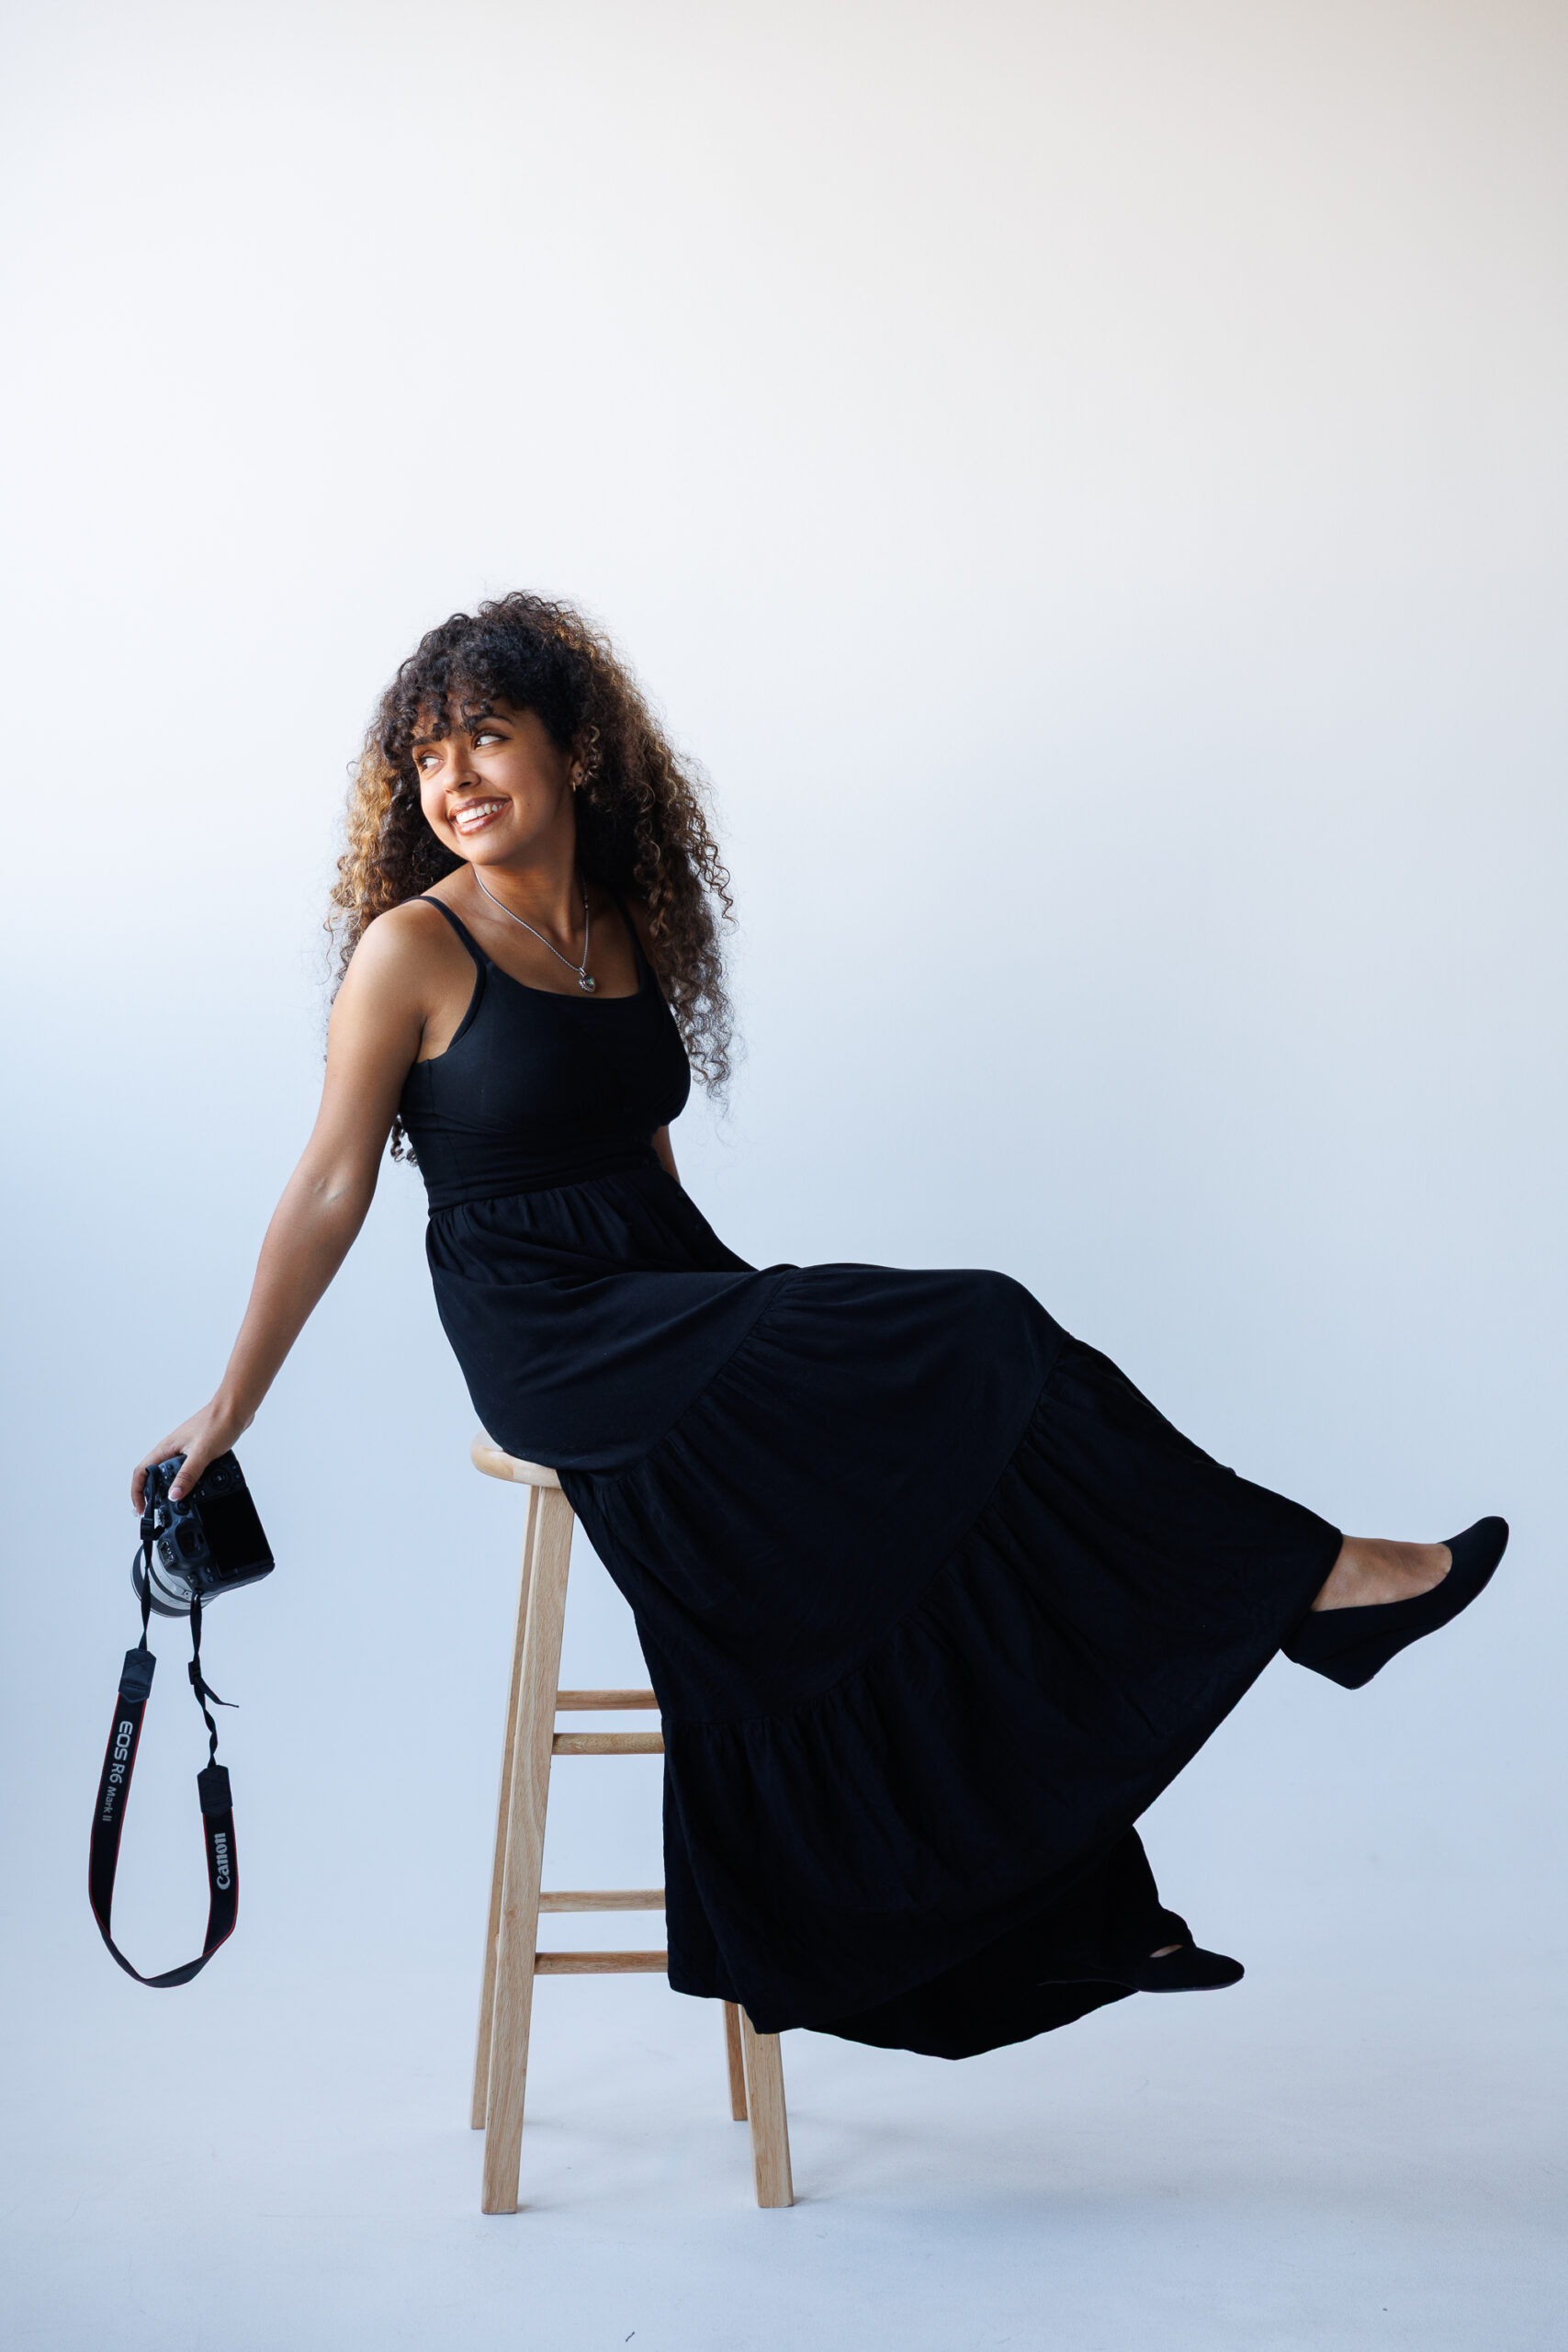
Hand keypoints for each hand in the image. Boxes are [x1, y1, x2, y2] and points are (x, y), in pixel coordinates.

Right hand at [132, 1399, 249, 1512]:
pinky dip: (190, 1480)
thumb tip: (174, 1495)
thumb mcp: (201, 1453)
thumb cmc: (218, 1422)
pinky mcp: (199, 1450)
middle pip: (155, 1474)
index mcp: (166, 1448)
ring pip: (173, 1473)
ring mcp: (186, 1450)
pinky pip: (189, 1469)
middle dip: (153, 1493)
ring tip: (178, 1503)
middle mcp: (173, 1449)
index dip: (137, 1492)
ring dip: (173, 1487)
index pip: (141, 1471)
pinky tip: (199, 1487)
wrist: (236, 1409)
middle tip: (158, 1510)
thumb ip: (187, 1475)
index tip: (142, 1509)